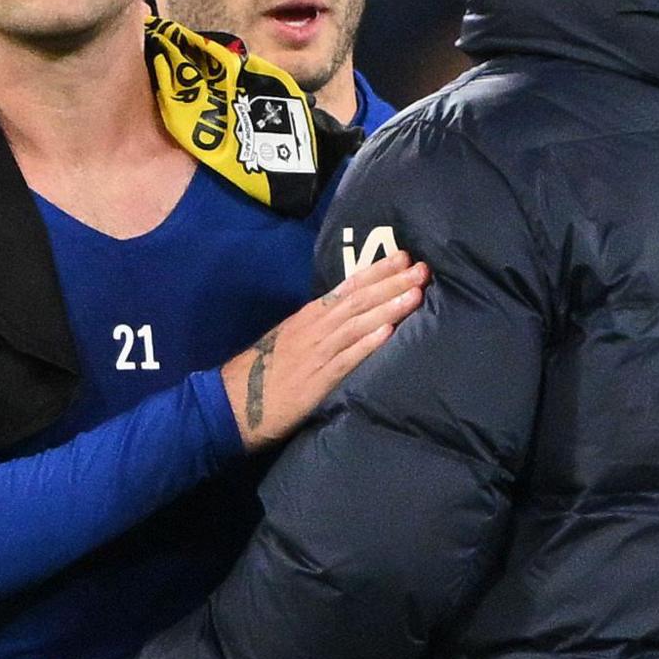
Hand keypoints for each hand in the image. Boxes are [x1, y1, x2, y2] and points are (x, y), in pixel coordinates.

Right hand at [220, 251, 427, 449]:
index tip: (404, 257)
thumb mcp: (293, 338)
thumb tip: (353, 314)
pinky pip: (347, 359)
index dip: (378, 271)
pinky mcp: (318, 380)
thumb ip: (321, 326)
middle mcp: (316, 328)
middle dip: (392, 283)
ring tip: (416, 295)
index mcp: (310, 316)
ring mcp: (317, 353)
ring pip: (357, 324)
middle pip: (359, 300)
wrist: (236, 401)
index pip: (349, 287)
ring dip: (388, 307)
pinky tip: (388, 333)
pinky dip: (367, 344)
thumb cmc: (267, 370)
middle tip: (422, 269)